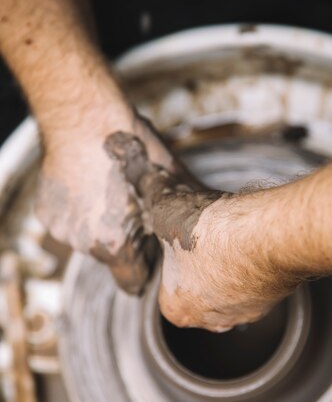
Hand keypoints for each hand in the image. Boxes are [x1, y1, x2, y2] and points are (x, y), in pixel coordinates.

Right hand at [36, 108, 199, 294]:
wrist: (84, 117)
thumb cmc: (131, 147)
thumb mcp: (169, 180)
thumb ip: (185, 210)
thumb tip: (215, 218)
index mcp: (116, 245)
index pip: (133, 284)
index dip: (146, 266)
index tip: (152, 250)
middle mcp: (85, 245)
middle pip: (112, 256)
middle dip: (124, 238)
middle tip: (133, 206)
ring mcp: (62, 230)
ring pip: (88, 239)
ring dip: (100, 223)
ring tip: (110, 191)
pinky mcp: (46, 214)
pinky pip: (68, 222)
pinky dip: (78, 210)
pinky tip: (88, 185)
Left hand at [106, 132, 299, 330]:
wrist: (262, 236)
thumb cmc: (210, 233)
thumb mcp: (165, 208)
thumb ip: (154, 195)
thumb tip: (148, 181)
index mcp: (176, 308)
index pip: (168, 285)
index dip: (173, 255)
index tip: (180, 236)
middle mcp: (210, 320)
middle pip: (200, 288)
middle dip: (202, 263)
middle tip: (206, 234)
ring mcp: (246, 312)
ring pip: (232, 286)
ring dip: (230, 262)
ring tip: (231, 232)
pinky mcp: (275, 299)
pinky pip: (259, 280)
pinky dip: (255, 260)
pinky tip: (253, 237)